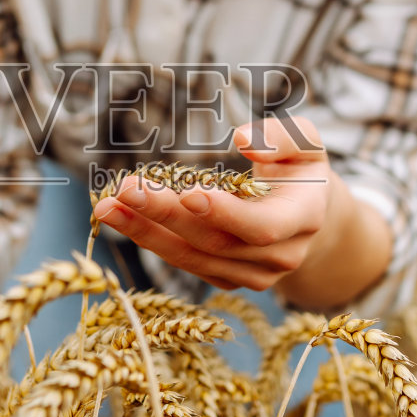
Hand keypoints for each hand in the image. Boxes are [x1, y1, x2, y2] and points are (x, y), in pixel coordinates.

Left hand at [91, 116, 334, 291]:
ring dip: (145, 233)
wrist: (309, 213)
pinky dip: (150, 240)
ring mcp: (254, 275)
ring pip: (193, 258)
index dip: (225, 214)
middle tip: (125, 190)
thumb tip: (244, 138)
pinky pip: (185, 263)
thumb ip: (281, 136)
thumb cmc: (300, 166)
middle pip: (216, 242)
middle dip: (167, 216)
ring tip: (107, 207)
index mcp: (303, 219)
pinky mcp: (228, 280)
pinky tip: (121, 218)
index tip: (188, 193)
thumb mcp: (305, 141)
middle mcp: (281, 256)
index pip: (262, 226)